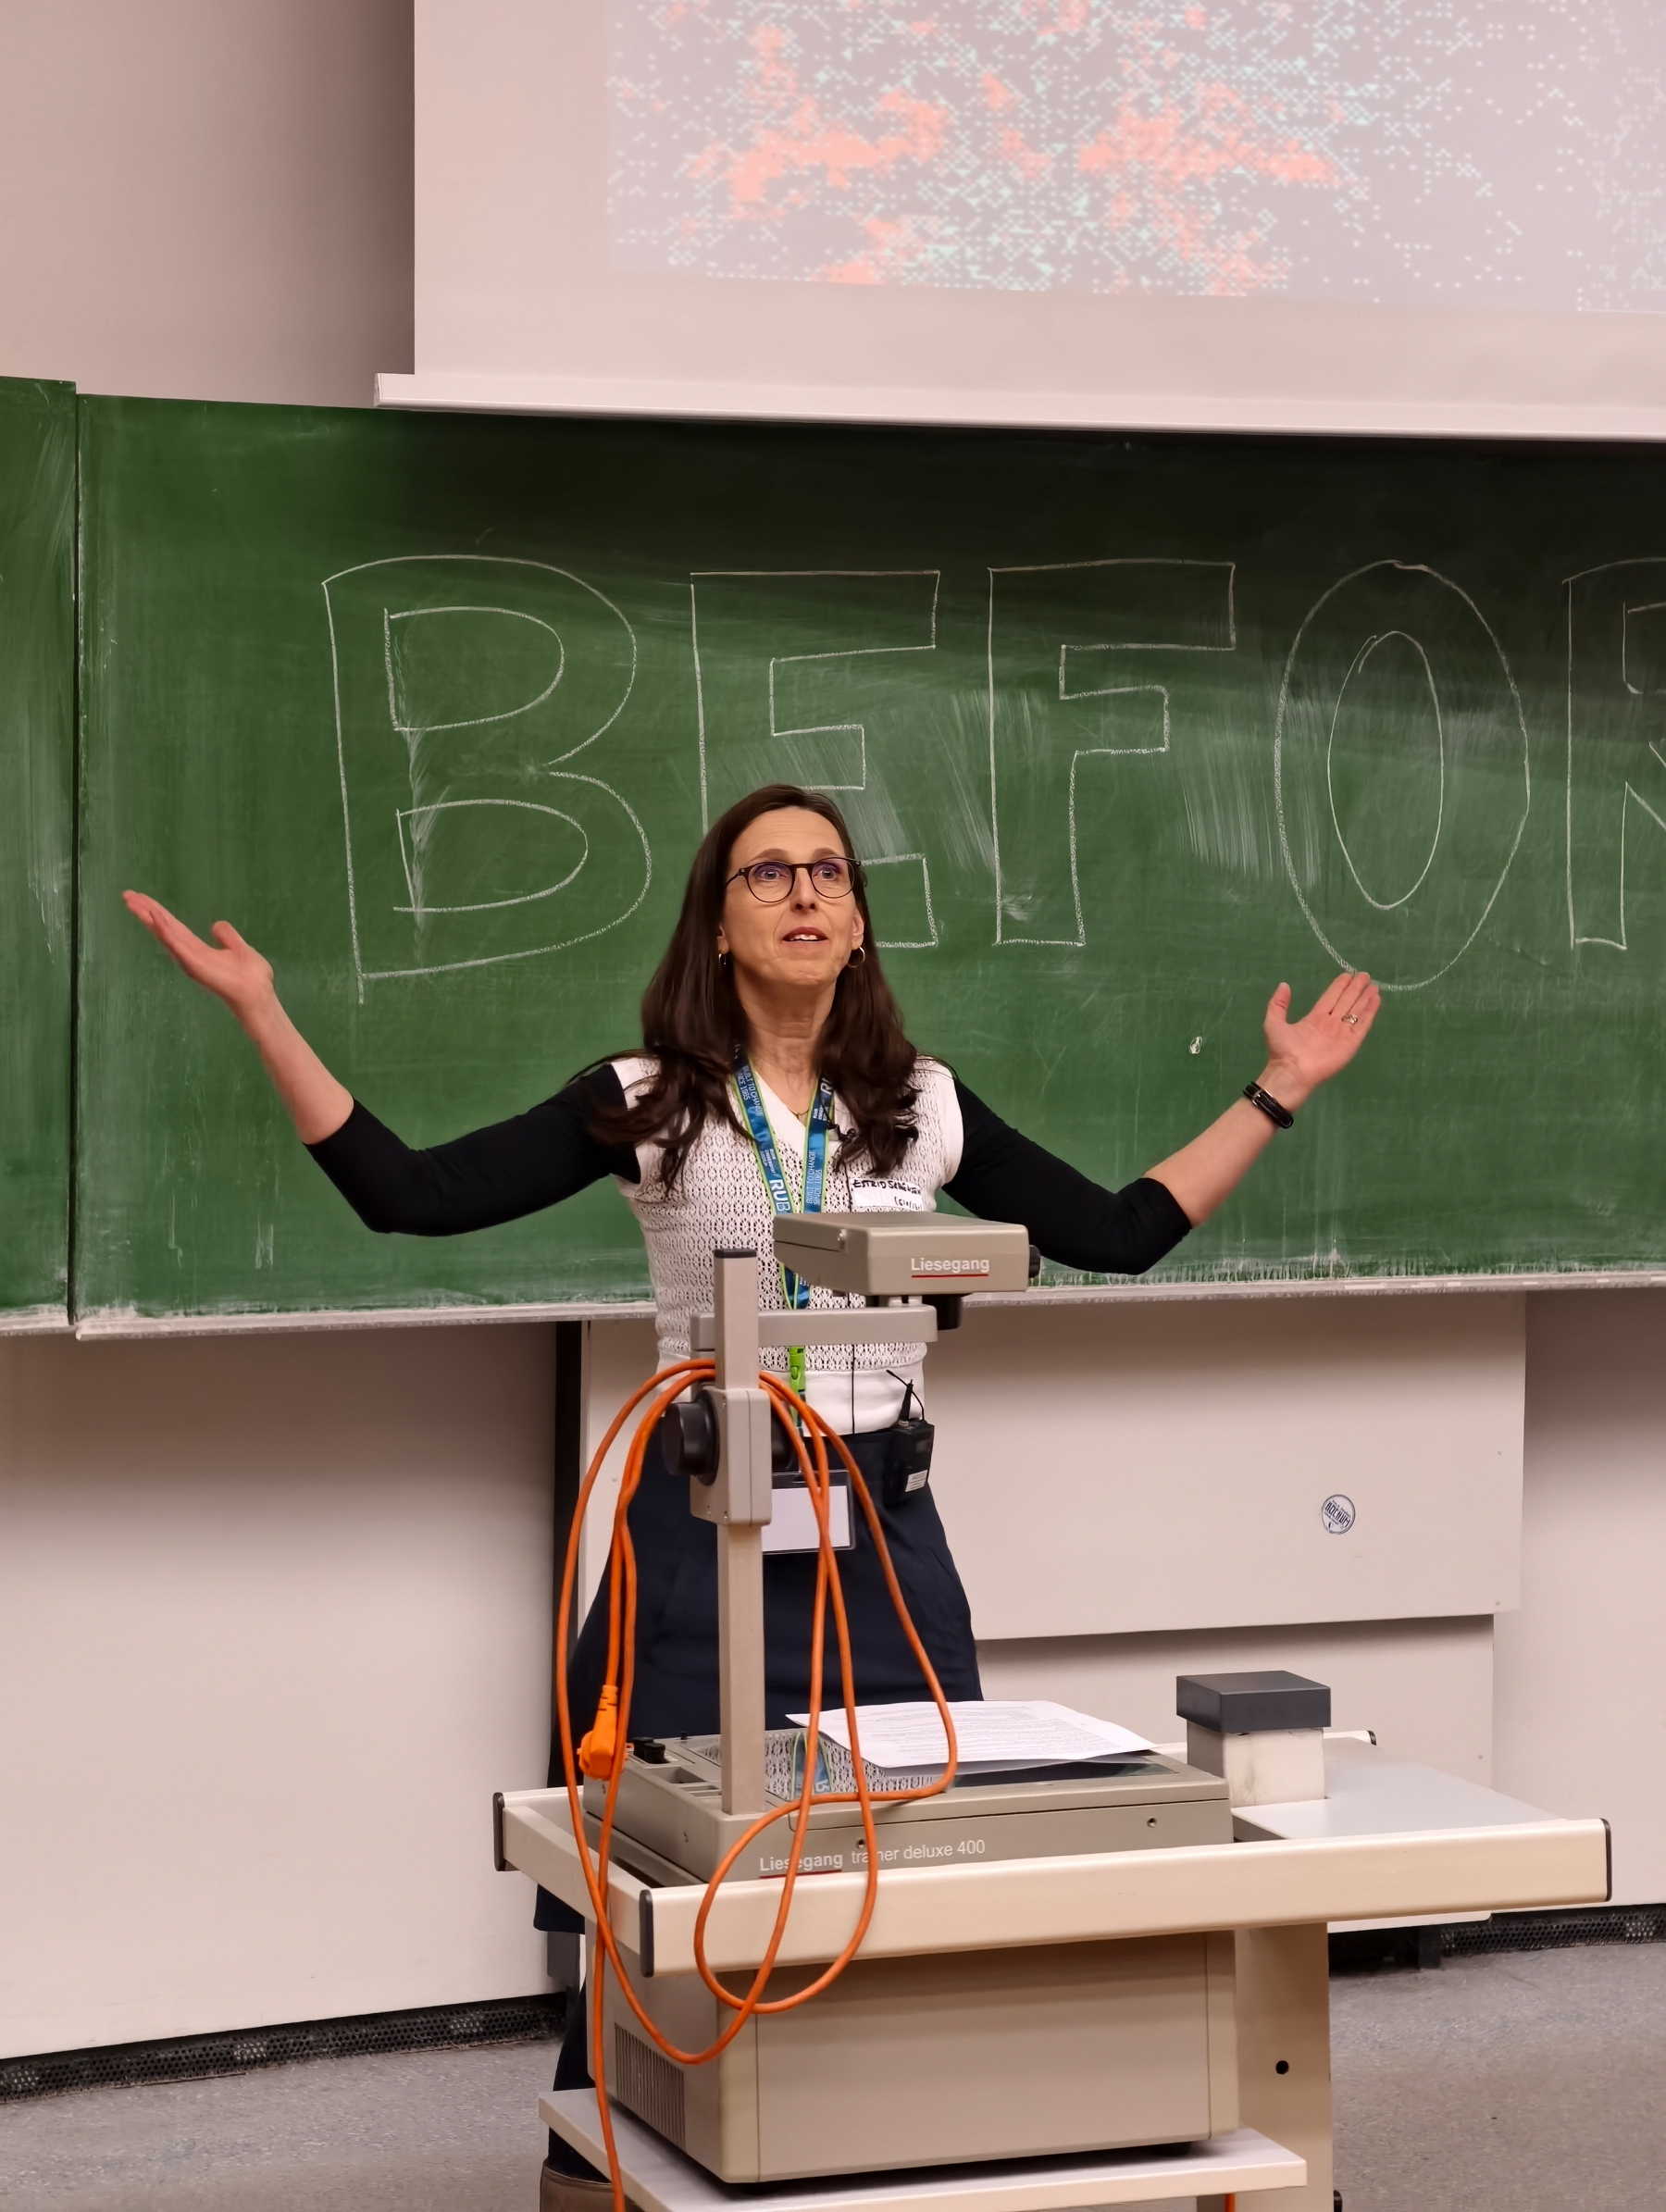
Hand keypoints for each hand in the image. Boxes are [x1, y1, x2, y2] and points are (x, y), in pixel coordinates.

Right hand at [122, 891, 275, 1023]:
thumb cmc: (251, 976)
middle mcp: (188, 952)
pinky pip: (176, 944)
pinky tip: (154, 917)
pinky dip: (165, 931)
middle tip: (127, 894)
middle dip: (145, 911)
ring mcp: (189, 958)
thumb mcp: (239, 947)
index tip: (141, 898)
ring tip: (131, 901)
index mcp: (197, 948)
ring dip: (148, 917)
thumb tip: (216, 924)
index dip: (157, 912)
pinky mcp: (193, 964)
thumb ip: (227, 936)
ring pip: (164, 933)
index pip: (172, 926)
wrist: (257, 993)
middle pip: (163, 927)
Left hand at [1257, 970, 1379, 1111]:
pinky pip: (1362, 1024)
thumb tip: (1284, 985)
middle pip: (1345, 1001)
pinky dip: (1369, 1012)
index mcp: (1314, 1018)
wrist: (1292, 1072)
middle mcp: (1330, 1024)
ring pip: (1356, 1011)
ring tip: (1373, 986)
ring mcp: (1341, 1033)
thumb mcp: (1273, 1022)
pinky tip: (1375, 999)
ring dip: (1364, 998)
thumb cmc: (1282, 1049)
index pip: (1330, 998)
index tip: (1347, 974)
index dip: (1339, 986)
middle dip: (1355, 988)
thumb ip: (1278, 1004)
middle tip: (1364, 974)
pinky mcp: (1350, 1043)